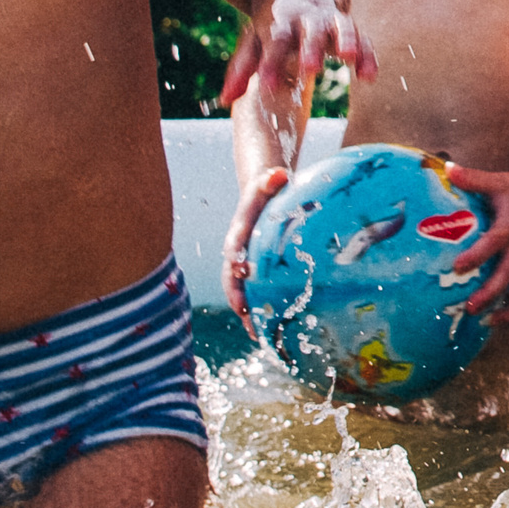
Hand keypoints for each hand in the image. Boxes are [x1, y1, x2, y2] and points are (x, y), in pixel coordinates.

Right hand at [221, 165, 287, 330]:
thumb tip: (278, 173)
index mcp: (240, 228)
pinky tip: (265, 334)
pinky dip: (256, 313)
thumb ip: (271, 178)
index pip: (234, 244)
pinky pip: (252, 294)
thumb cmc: (268, 187)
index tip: (241, 270)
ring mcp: (244, 262)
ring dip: (246, 311)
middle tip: (244, 311)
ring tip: (257, 334)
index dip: (235, 256)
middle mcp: (237, 248)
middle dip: (236, 293)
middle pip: (231, 274)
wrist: (261, 192)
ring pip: (239, 290)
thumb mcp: (269, 179)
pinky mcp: (254, 271)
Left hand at [222, 0, 373, 105]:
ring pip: (341, 27)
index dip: (272, 63)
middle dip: (311, 48)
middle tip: (311, 68)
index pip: (275, 42)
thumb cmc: (276, 21)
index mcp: (281, 23)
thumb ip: (243, 69)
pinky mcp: (351, 28)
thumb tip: (224, 100)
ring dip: (345, 41)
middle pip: (310, 31)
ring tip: (348, 57)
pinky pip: (364, 40)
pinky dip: (367, 57)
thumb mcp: (256, 39)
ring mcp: (331, 21)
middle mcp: (308, 19)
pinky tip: (369, 77)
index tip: (268, 85)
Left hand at [439, 164, 508, 326]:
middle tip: (470, 307)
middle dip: (490, 294)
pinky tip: (500, 317)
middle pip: (508, 276)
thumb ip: (472, 179)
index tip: (457, 267)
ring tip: (491, 322)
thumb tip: (448, 168)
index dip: (476, 256)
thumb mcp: (497, 181)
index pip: (493, 244)